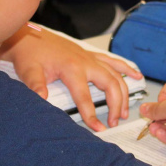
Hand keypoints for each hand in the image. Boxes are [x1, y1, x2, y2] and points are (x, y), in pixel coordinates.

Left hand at [0, 26, 142, 131]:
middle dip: (115, 105)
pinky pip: (113, 62)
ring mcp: (90, 57)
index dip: (91, 114)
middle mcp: (86, 62)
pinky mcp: (90, 55)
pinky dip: (126, 69)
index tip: (98, 129)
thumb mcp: (29, 71)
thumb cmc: (29, 54)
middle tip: (114, 122)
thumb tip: (41, 98)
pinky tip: (137, 76)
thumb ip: (36, 85)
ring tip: (124, 112)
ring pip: (115, 75)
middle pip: (109, 84)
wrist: (28, 37)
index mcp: (72, 68)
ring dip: (123, 93)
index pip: (85, 96)